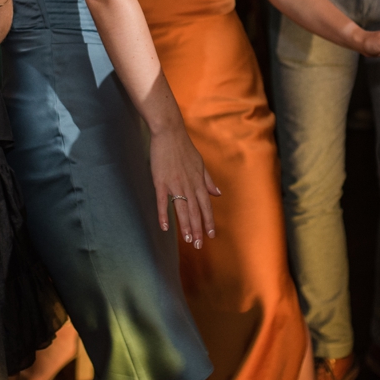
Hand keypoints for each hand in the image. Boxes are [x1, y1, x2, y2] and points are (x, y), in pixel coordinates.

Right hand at [150, 124, 221, 248]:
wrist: (169, 133)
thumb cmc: (184, 148)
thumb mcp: (200, 164)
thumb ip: (208, 180)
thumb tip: (218, 193)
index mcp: (199, 182)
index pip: (206, 206)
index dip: (208, 221)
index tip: (211, 235)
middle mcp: (189, 185)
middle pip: (195, 212)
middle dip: (198, 230)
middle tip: (198, 245)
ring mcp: (175, 184)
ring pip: (182, 210)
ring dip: (185, 227)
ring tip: (187, 240)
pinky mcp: (161, 182)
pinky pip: (163, 202)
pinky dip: (164, 215)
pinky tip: (165, 227)